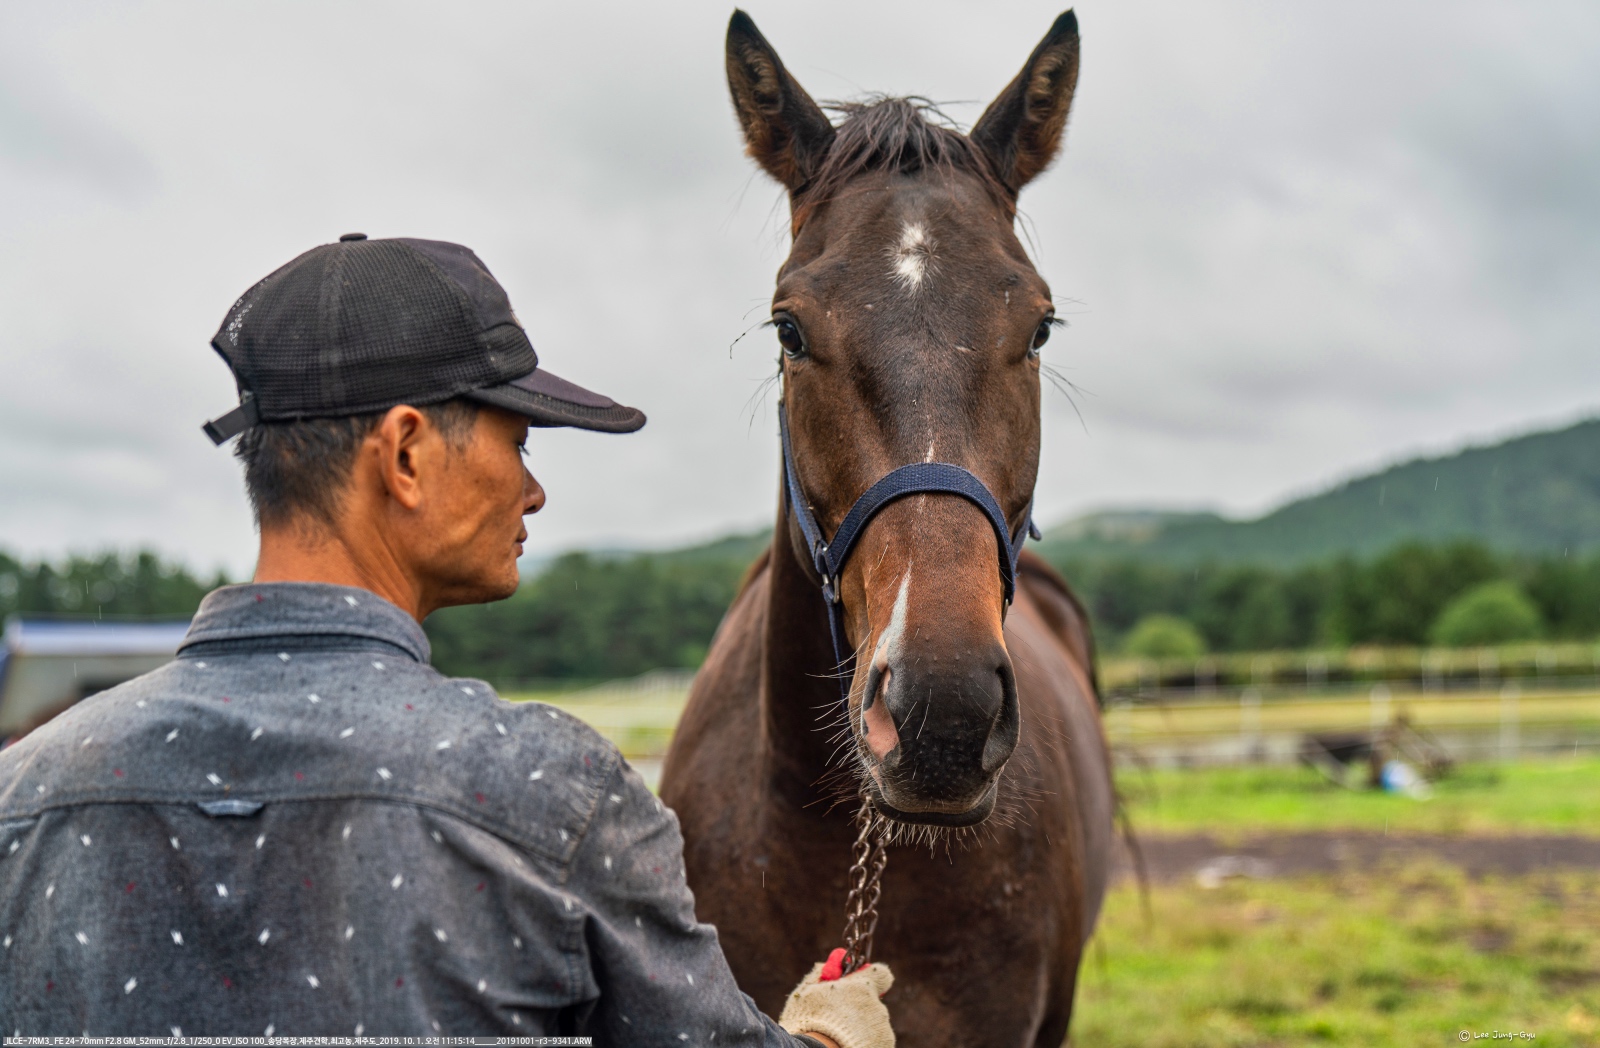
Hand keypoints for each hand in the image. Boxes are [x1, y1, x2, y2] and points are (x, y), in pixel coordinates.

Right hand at [779, 951, 894, 1047]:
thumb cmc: (808, 1021)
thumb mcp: (807, 992)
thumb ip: (821, 975)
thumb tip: (826, 965)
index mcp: (863, 987)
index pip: (881, 974)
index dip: (871, 978)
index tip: (860, 984)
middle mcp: (877, 1007)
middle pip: (873, 1002)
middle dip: (859, 1008)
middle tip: (839, 1017)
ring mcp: (882, 1031)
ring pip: (873, 1024)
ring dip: (860, 1028)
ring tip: (838, 1036)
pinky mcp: (883, 1047)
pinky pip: (874, 1041)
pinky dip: (863, 1043)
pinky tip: (845, 1046)